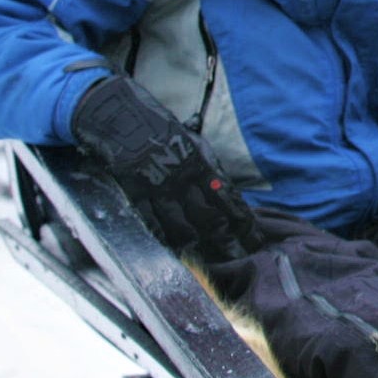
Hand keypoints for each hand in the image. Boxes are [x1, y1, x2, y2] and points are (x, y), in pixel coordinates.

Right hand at [71, 76, 261, 262]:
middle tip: (242, 257)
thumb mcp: (193, 143)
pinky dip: (166, 240)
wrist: (121, 116)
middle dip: (228, 240)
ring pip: (182, 227)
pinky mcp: (135, 194)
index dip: (243, 220)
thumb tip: (227, 194)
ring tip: (213, 261)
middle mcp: (183, 178)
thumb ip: (209, 170)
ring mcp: (158, 188)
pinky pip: (152, 224)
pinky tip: (178, 253)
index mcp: (201, 163)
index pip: (228, 198)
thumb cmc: (161, 129)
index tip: (256, 237)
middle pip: (210, 217)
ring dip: (199, 246)